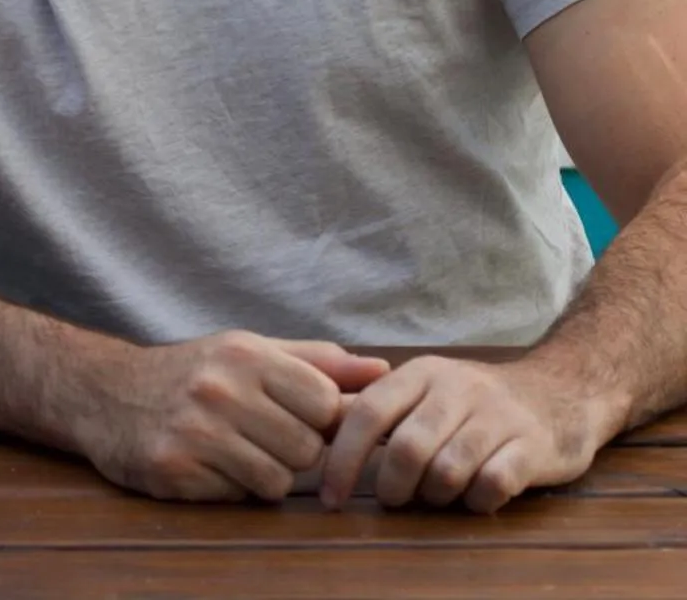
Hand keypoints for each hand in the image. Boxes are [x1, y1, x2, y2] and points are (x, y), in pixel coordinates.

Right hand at [74, 331, 390, 501]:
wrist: (102, 391)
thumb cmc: (189, 372)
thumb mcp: (248, 351)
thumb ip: (316, 362)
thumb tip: (383, 372)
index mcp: (245, 355)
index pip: (327, 404)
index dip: (316, 417)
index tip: (289, 413)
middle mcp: (220, 389)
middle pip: (307, 449)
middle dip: (290, 449)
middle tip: (255, 434)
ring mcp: (194, 431)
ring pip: (276, 480)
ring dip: (261, 474)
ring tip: (231, 450)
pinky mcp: (173, 469)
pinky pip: (236, 496)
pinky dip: (228, 486)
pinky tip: (203, 463)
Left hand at [319, 355, 612, 512]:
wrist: (562, 390)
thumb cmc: (475, 401)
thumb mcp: (423, 388)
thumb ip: (375, 406)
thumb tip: (313, 427)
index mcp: (420, 373)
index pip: (367, 413)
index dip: (343, 459)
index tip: (331, 498)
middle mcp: (456, 388)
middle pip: (406, 449)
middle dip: (393, 486)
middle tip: (395, 499)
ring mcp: (497, 416)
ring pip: (447, 471)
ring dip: (434, 497)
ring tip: (436, 496)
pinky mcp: (533, 446)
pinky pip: (492, 484)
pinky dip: (476, 502)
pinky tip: (476, 498)